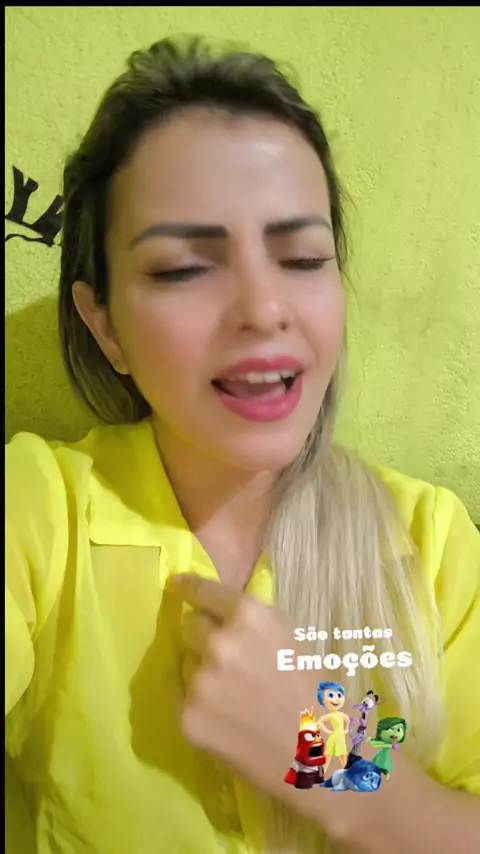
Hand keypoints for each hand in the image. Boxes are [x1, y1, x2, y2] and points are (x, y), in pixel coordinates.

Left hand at [167, 573, 316, 801]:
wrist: (318, 758)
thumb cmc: (317, 695)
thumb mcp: (292, 640)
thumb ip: (253, 625)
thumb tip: (219, 615)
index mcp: (250, 616)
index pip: (205, 592)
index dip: (188, 587)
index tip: (174, 584)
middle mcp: (220, 642)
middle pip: (190, 626)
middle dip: (203, 636)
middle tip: (225, 659)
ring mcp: (200, 681)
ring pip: (186, 663)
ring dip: (202, 671)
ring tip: (233, 697)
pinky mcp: (188, 716)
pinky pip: (180, 695)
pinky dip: (196, 702)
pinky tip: (223, 717)